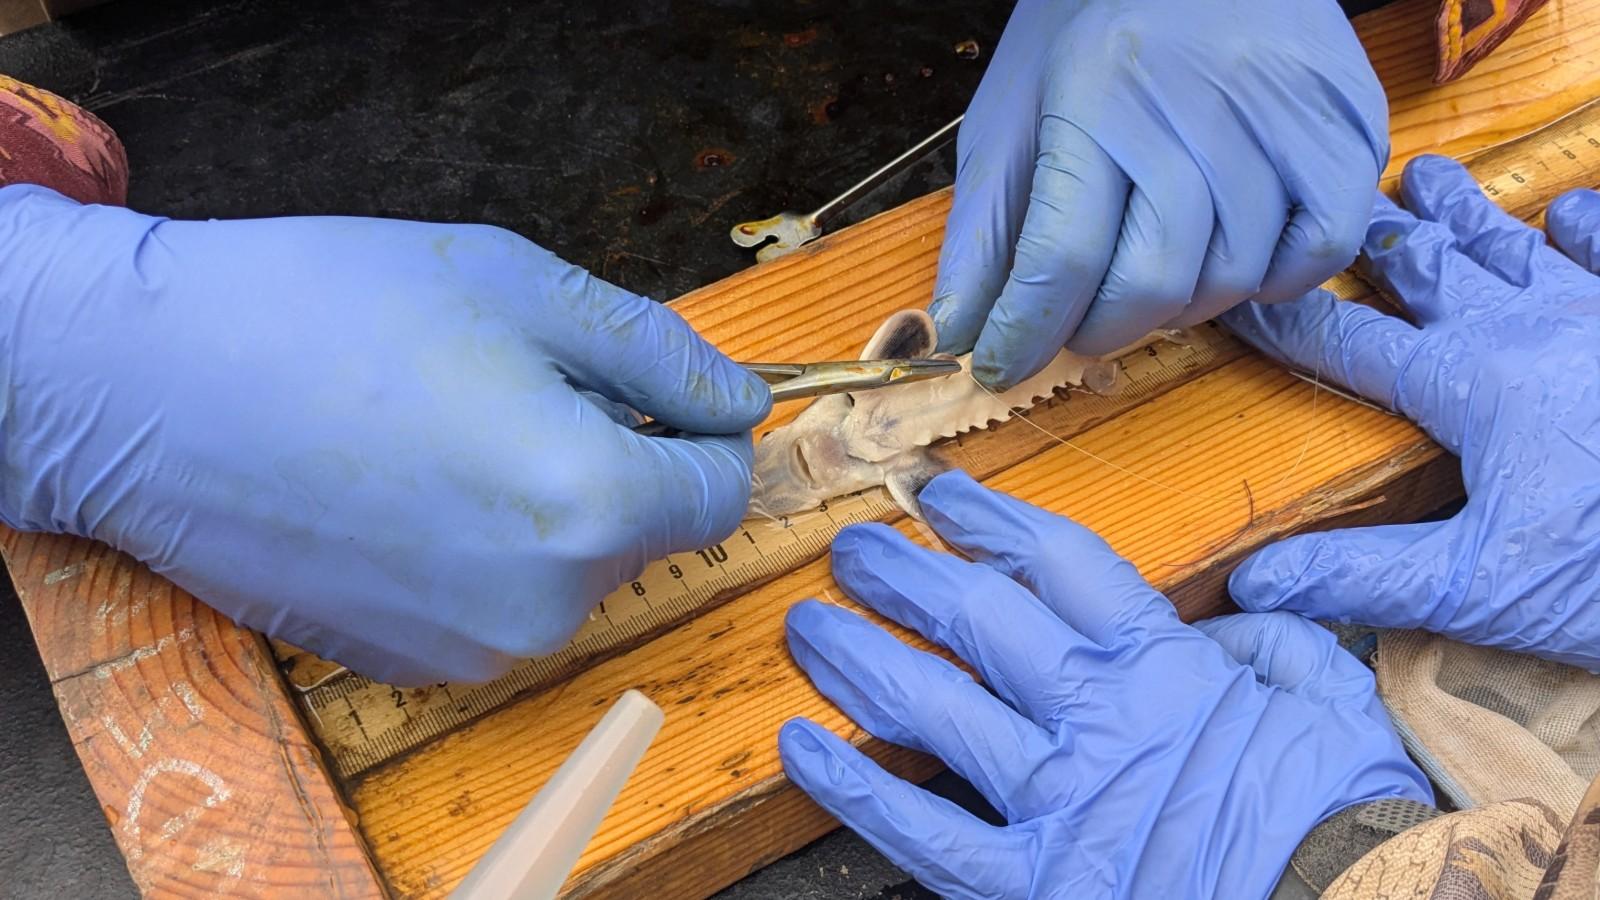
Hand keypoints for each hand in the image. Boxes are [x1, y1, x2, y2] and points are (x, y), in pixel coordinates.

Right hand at [0, 185, 769, 684]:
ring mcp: (474, 648)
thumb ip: (660, 355)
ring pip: (570, 567)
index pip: (725, 491)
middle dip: (613, 457)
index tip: (643, 384)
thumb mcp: (522, 287)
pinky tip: (399, 484)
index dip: (702, 428)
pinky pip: (498, 601)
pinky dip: (480, 547)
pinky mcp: (409, 663)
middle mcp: (546, 605)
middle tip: (506, 382)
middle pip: (646, 530)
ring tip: (440, 428)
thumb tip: (741, 405)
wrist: (145, 388)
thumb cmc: (328, 312)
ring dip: (543, 502)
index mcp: (590, 507)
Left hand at [779, 471, 1428, 898]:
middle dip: (902, 575)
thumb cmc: (1344, 816)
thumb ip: (1266, 635)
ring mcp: (1056, 799)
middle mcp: (1094, 716)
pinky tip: (799, 747)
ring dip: (859, 656)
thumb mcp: (1328, 696)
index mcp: (1162, 662)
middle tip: (849, 548)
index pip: (1055, 562)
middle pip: (974, 619)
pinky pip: (923, 833)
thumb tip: (1224, 616)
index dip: (986, 520)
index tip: (935, 495)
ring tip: (806, 625)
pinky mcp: (1036, 885)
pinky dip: (852, 790)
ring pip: (931, 708)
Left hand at [930, 0, 1387, 388]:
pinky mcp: (1345, 119)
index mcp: (1097, 96)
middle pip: (1155, 279)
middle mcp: (1195, 103)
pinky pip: (1323, 247)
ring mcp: (1282, 112)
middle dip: (1104, 330)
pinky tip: (1235, 251)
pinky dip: (1276, 278)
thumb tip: (957, 331)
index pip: (1063, 257)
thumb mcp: (1011, 112)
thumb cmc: (1088, 25)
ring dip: (1184, 306)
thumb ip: (985, 228)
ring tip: (1152, 272)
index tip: (1002, 363)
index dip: (1026, 333)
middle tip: (1082, 323)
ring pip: (1237, 275)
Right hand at [1222, 156, 1599, 669]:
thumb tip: (1255, 582)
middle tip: (1339, 216)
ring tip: (1422, 178)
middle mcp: (1529, 327)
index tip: (1236, 298)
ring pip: (1511, 243)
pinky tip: (1567, 212)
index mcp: (1470, 385)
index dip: (1285, 323)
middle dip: (1376, 242)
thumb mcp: (1479, 589)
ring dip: (1461, 212)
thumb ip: (1363, 575)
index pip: (1348, 346)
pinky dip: (1585, 225)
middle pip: (1429, 270)